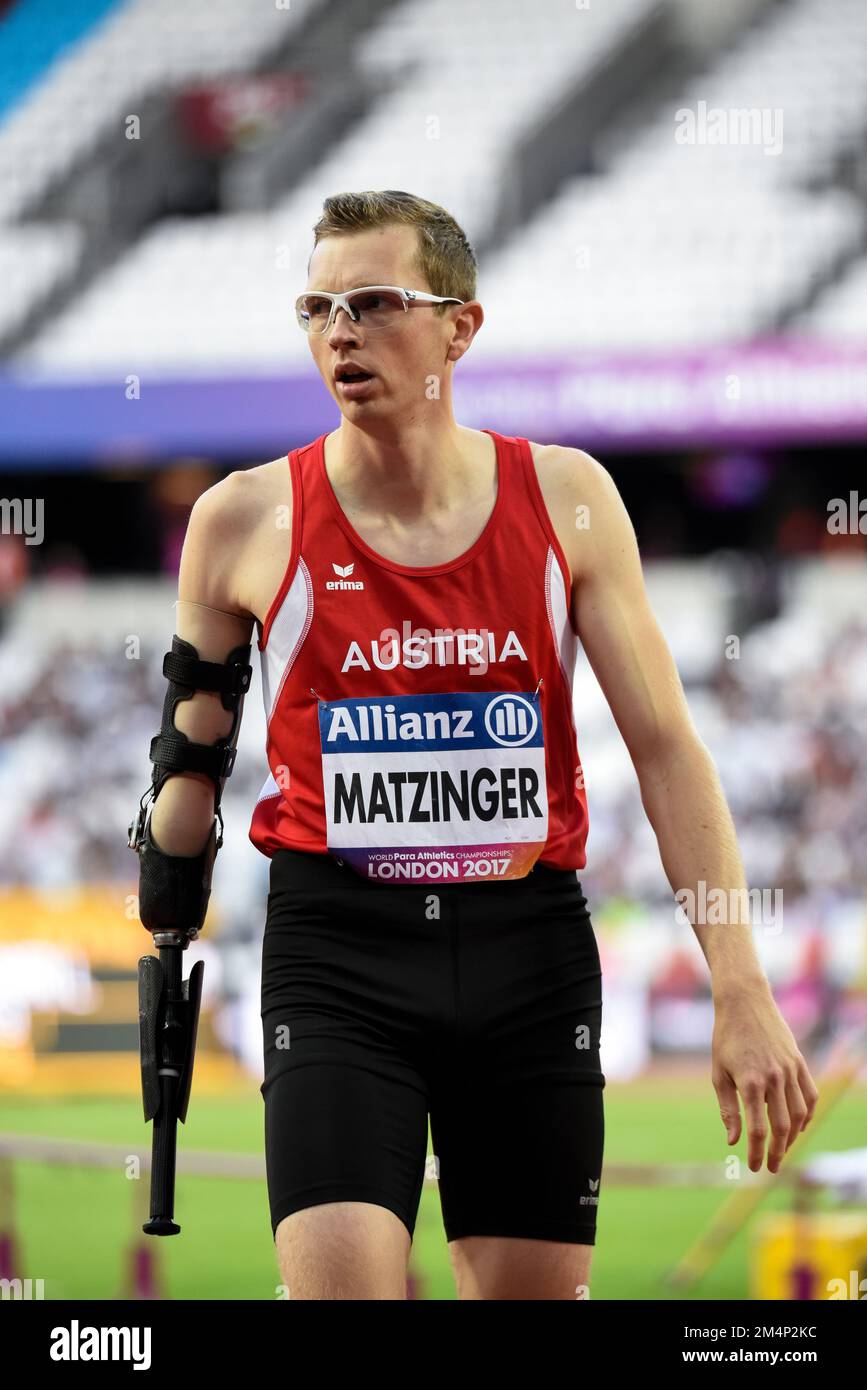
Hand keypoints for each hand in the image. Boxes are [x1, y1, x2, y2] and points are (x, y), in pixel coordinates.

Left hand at [711, 984, 818, 1172]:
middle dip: (777, 1152)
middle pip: (782, 1127)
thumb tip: (734, 1141)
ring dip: (793, 1136)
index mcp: (750, 1082)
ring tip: (782, 1148)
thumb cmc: (726, 1038)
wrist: (745, 1003)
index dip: (757, 1153)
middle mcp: (774, 1078)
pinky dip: (808, 1114)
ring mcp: (790, 1070)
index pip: (758, 1130)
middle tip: (771, 1166)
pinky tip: (798, 1126)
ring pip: (800, 1114)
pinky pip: (811, 1095)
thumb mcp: (718, 1074)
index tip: (755, 1168)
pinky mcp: (800, 1062)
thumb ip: (728, 1109)